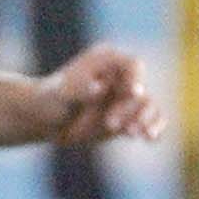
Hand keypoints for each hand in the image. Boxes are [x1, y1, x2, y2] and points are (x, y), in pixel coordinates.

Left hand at [38, 45, 162, 143]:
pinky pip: (151, 121)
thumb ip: (80, 88)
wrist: (44, 120)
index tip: (131, 92)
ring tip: (136, 134)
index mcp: (105, 60)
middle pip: (140, 90)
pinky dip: (154, 128)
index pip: (132, 64)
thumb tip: (101, 87)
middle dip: (130, 108)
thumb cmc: (49, 99)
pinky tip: (150, 138)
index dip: (135, 78)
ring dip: (147, 120)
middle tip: (110, 125)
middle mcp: (120, 77)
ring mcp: (126, 98)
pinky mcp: (129, 117)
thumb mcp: (61, 93)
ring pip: (149, 106)